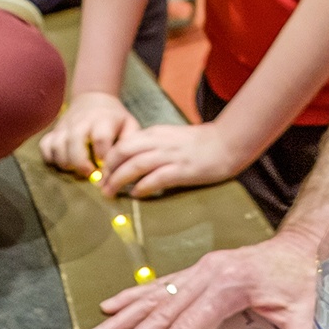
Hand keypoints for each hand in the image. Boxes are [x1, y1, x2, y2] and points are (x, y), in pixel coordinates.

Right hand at [39, 91, 138, 176]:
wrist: (93, 99)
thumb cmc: (114, 118)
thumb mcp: (129, 124)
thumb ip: (130, 142)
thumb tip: (126, 164)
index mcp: (103, 120)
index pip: (101, 137)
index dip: (102, 156)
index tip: (106, 168)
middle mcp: (81, 122)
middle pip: (74, 142)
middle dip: (80, 163)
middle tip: (89, 174)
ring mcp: (65, 126)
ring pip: (57, 146)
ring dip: (65, 163)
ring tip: (76, 171)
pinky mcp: (54, 131)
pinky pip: (45, 147)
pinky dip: (50, 159)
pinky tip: (63, 164)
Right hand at [84, 230, 320, 328]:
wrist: (303, 245)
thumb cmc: (303, 277)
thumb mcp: (308, 314)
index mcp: (229, 286)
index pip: (188, 326)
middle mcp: (208, 274)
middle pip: (162, 313)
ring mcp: (200, 270)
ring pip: (153, 297)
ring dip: (123, 317)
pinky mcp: (197, 270)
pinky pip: (159, 284)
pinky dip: (134, 296)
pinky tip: (113, 304)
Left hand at [102, 121, 250, 197]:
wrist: (226, 143)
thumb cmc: (200, 143)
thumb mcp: (171, 137)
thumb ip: (153, 145)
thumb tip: (133, 161)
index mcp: (156, 134)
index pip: (124, 143)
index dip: (109, 159)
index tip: (104, 173)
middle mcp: (160, 142)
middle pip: (123, 151)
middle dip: (108, 169)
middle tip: (102, 185)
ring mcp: (171, 156)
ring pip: (136, 165)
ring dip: (119, 179)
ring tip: (111, 192)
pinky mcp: (183, 170)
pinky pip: (157, 178)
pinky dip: (143, 187)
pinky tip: (137, 194)